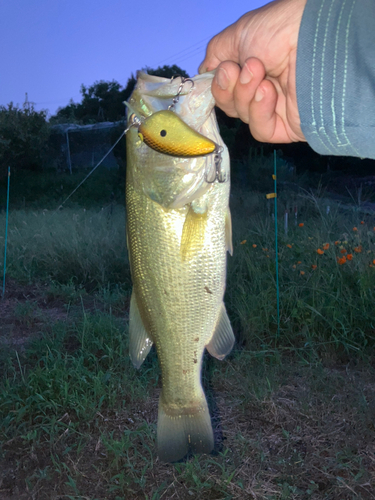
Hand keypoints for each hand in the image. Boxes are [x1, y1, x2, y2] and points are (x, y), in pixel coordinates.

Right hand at [199, 0, 306, 143]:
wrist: (309, 38)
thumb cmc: (277, 30)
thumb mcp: (236, 36)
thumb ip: (215, 58)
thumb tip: (204, 75)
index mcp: (250, 70)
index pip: (225, 90)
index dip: (218, 85)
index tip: (224, 70)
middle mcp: (262, 89)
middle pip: (230, 106)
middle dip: (229, 89)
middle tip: (238, 69)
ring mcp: (274, 108)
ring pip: (243, 117)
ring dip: (245, 95)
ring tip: (259, 73)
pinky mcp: (286, 126)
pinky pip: (260, 129)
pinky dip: (258, 112)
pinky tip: (268, 92)